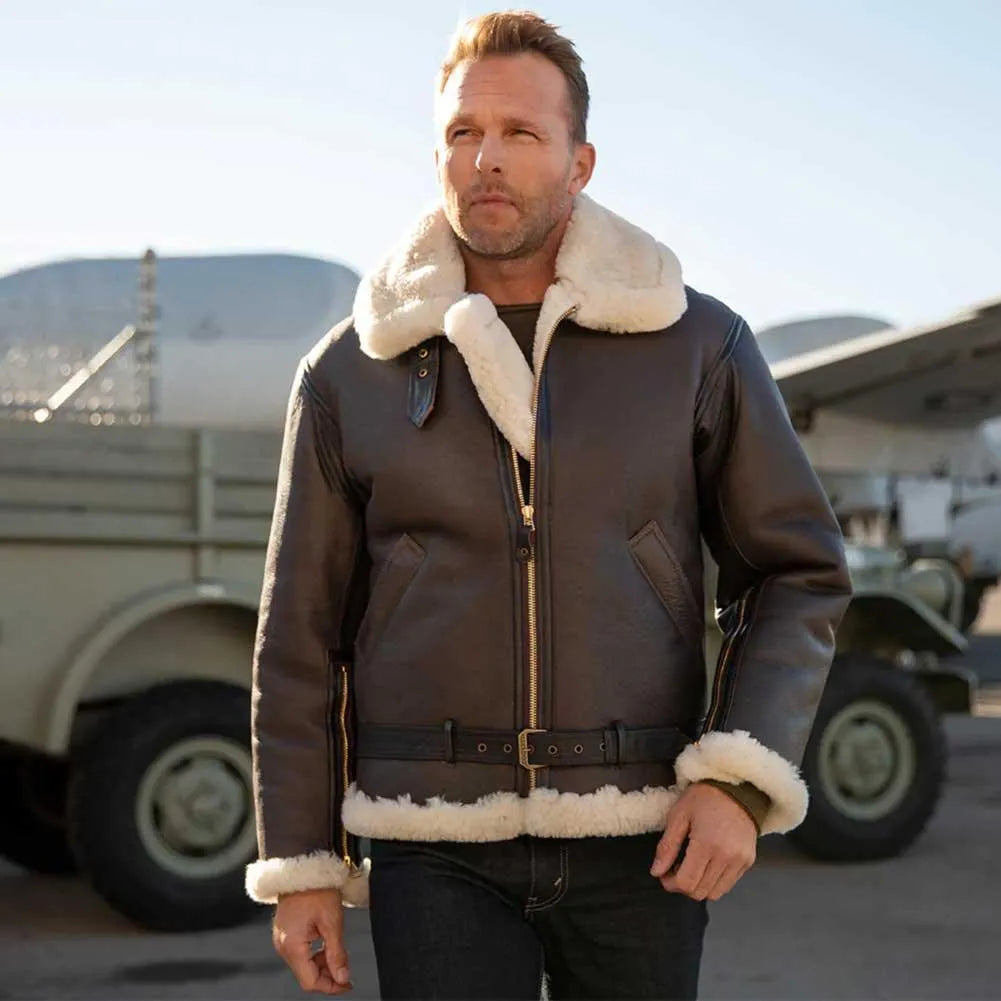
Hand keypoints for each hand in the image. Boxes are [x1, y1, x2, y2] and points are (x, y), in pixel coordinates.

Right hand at [273, 888, 352, 994]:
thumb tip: (342, 977)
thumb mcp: (332, 922)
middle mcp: (283, 946)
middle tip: (346, 968)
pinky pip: (300, 952)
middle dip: (327, 975)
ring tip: (338, 951)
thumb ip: (337, 953)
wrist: (302, 866)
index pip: (310, 982)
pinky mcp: (285, 932)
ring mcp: (282, 939)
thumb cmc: (316, 889)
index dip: (331, 987)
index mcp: (292, 946)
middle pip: (306, 975)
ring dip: (322, 964)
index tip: (347, 984)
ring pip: (303, 965)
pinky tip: (326, 943)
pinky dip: (314, 953)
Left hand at [650, 783, 756, 901]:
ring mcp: (740, 861)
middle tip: (674, 870)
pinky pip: (728, 884)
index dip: (670, 883)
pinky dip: (714, 881)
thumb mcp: (679, 815)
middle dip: (682, 886)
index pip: (686, 883)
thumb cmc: (705, 797)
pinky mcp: (748, 861)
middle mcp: (726, 856)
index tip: (664, 874)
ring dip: (699, 886)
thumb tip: (656, 871)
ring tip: (691, 868)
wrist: (737, 787)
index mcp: (706, 844)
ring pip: (715, 893)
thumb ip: (667, 846)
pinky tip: (707, 864)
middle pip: (699, 892)